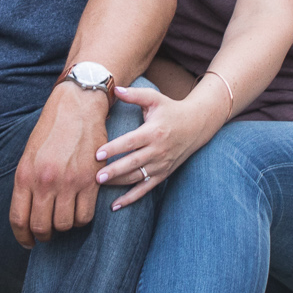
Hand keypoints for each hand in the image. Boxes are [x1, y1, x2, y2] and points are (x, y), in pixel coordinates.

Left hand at [11, 84, 109, 247]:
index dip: (23, 237)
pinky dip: (81, 219)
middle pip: (42, 226)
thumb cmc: (51, 132)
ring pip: (65, 224)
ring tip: (64, 218)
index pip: (19, 219)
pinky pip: (85, 215)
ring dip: (64, 227)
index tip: (28, 243)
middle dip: (44, 235)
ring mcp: (69, 182)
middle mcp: (45, 181)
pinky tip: (79, 211)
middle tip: (47, 233)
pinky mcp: (90, 181)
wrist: (77, 108)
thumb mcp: (29, 156)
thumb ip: (27, 185)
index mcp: (25, 176)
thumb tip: (28, 215)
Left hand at [94, 82, 230, 207]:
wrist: (197, 125)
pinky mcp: (163, 174)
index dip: (114, 148)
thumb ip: (134, 94)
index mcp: (153, 132)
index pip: (131, 142)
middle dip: (114, 171)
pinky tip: (115, 205)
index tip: (98, 154)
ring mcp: (161, 164)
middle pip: (133, 163)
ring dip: (119, 184)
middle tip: (96, 177)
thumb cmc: (171, 110)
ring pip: (137, 177)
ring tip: (100, 186)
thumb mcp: (155, 99)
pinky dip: (131, 198)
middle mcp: (158, 150)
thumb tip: (114, 87)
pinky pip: (145, 188)